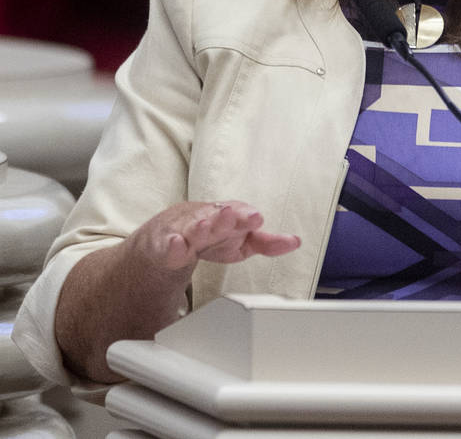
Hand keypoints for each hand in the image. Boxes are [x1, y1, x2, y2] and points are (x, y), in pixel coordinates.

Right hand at [127, 200, 300, 273]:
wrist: (170, 234)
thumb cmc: (212, 234)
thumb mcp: (240, 240)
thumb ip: (266, 242)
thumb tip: (295, 241)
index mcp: (228, 217)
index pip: (239, 214)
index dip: (246, 216)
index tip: (256, 218)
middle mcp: (207, 220)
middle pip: (216, 218)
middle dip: (224, 217)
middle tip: (231, 214)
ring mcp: (184, 231)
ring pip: (192, 229)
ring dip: (198, 227)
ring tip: (203, 227)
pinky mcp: (164, 244)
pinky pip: (167, 246)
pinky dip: (170, 245)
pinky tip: (175, 245)